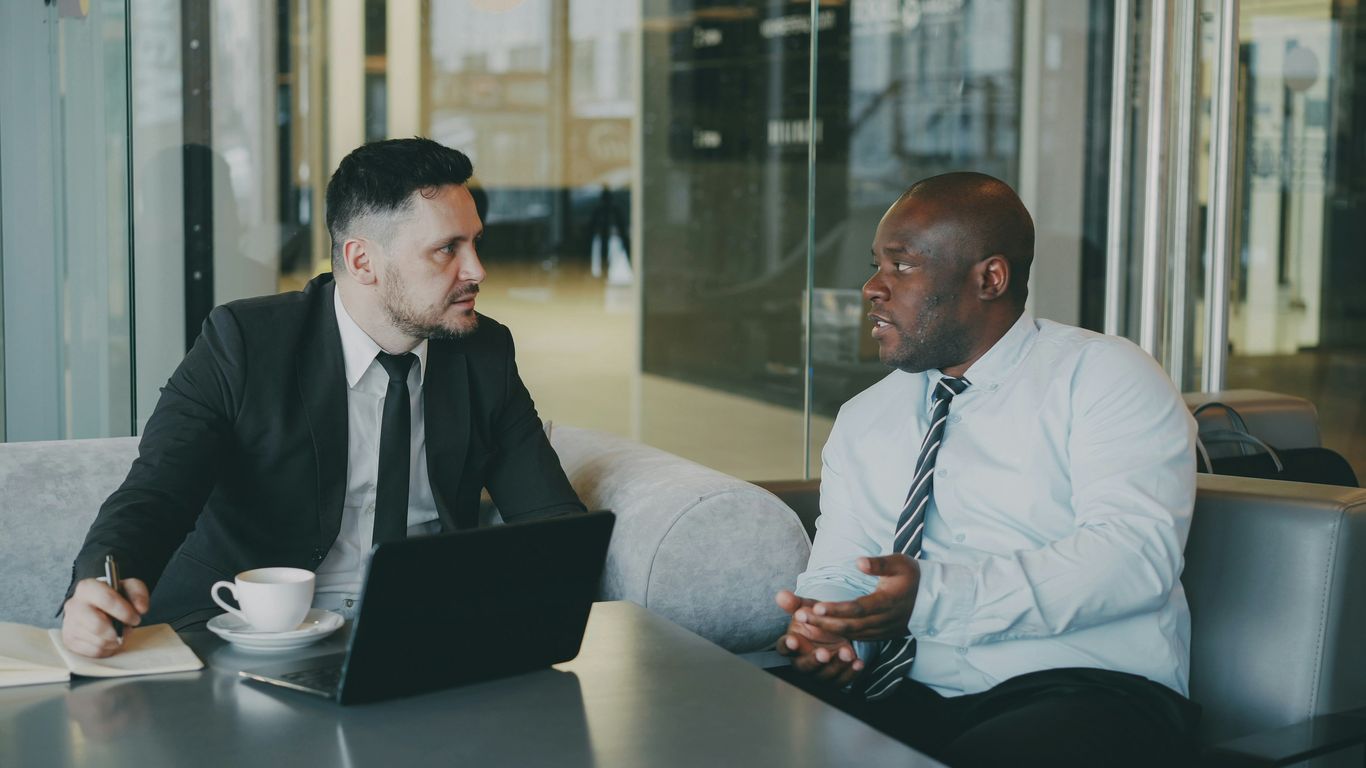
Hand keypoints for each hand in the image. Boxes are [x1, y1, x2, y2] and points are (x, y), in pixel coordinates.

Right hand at [61, 577, 149, 657]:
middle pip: (97, 625)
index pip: (106, 599)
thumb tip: (141, 609)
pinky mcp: (70, 641)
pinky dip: (107, 649)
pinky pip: (94, 652)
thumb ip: (138, 593)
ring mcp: (69, 624)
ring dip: (114, 640)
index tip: (135, 618)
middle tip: (127, 628)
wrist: (96, 605)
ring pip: (98, 641)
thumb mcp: (129, 587)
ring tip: (118, 632)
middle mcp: (74, 605)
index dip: (124, 611)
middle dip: (117, 631)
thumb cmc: (113, 596)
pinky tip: (109, 639)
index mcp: (87, 587)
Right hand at [774, 590, 863, 686]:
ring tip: (847, 652)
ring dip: (835, 666)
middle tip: (824, 653)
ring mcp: (819, 672)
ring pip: (823, 675)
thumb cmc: (818, 622)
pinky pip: (841, 680)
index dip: (787, 646)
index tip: (793, 641)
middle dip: (813, 661)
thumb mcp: (809, 610)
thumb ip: (795, 604)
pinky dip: (850, 673)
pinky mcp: (835, 679)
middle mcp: (802, 661)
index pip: (783, 648)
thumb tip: (781, 595)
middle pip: (803, 667)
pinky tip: (858, 662)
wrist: (837, 632)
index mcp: (792, 644)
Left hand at [799, 555, 919, 640]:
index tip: (816, 606)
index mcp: (887, 602)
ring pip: (851, 635)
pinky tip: (819, 629)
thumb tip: (859, 561)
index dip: (837, 609)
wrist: (932, 599)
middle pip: (850, 625)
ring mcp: (881, 631)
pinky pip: (856, 638)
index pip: (858, 609)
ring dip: (826, 630)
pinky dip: (836, 635)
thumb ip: (879, 564)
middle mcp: (883, 621)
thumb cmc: (912, 577)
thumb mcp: (900, 563)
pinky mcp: (879, 636)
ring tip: (803, 621)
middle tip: (800, 616)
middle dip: (823, 622)